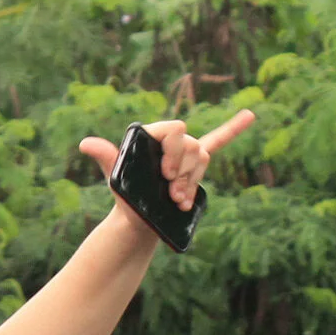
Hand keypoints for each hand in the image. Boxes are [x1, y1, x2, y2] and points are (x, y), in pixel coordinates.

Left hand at [79, 109, 254, 212]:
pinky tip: (249, 115)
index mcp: (153, 136)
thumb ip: (108, 157)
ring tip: (177, 199)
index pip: (174, 130)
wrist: (137, 220)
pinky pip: (218, 141)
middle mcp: (171, 142)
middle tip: (170, 191)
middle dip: (184, 170)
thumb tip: (86, 143)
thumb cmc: (126, 197)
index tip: (166, 174)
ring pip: (203, 158)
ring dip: (193, 180)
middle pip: (192, 145)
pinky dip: (233, 128)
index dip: (174, 151)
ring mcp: (185, 154)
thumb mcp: (117, 178)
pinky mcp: (194, 168)